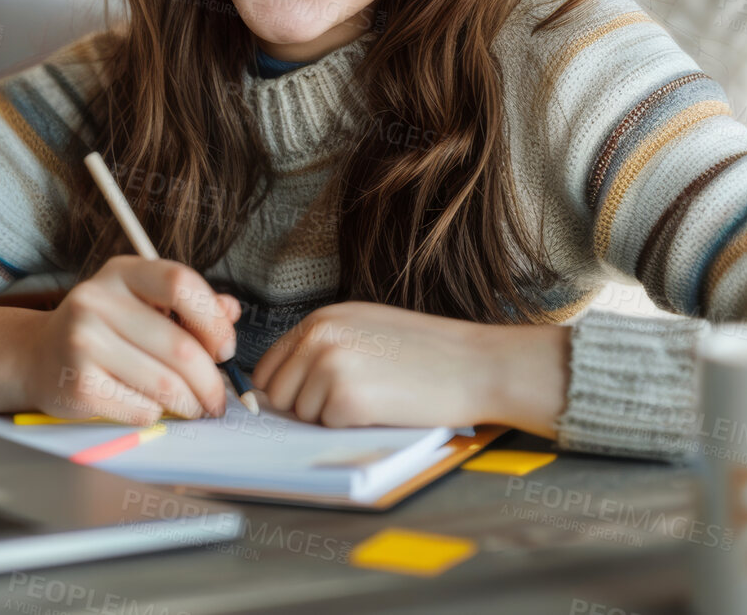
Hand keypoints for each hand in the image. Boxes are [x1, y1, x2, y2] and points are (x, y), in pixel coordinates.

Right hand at [18, 256, 240, 424]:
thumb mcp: (140, 303)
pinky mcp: (77, 384)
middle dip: (210, 381)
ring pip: (165, 384)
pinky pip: (141, 408)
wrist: (36, 356)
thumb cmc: (100, 330)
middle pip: (180, 346)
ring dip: (190, 404)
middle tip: (217, 400)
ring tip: (193, 407)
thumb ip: (187, 306)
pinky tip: (151, 408)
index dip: (213, 320)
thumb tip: (231, 311)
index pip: (181, 283)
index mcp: (122, 272)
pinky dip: (157, 414)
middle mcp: (97, 300)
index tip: (224, 349)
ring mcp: (83, 341)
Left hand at [250, 302, 569, 433]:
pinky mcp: (346, 397)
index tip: (310, 399)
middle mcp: (319, 336)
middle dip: (306, 406)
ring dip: (332, 417)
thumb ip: (322, 349)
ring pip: (302, 415)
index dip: (285, 391)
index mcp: (322, 319)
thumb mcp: (366, 331)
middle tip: (354, 398)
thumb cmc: (429, 353)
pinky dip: (352, 427)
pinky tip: (384, 408)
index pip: (269, 367)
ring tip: (376, 397)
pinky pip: (328, 427)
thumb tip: (279, 388)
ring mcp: (329, 365)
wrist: (477, 364)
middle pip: (278, 395)